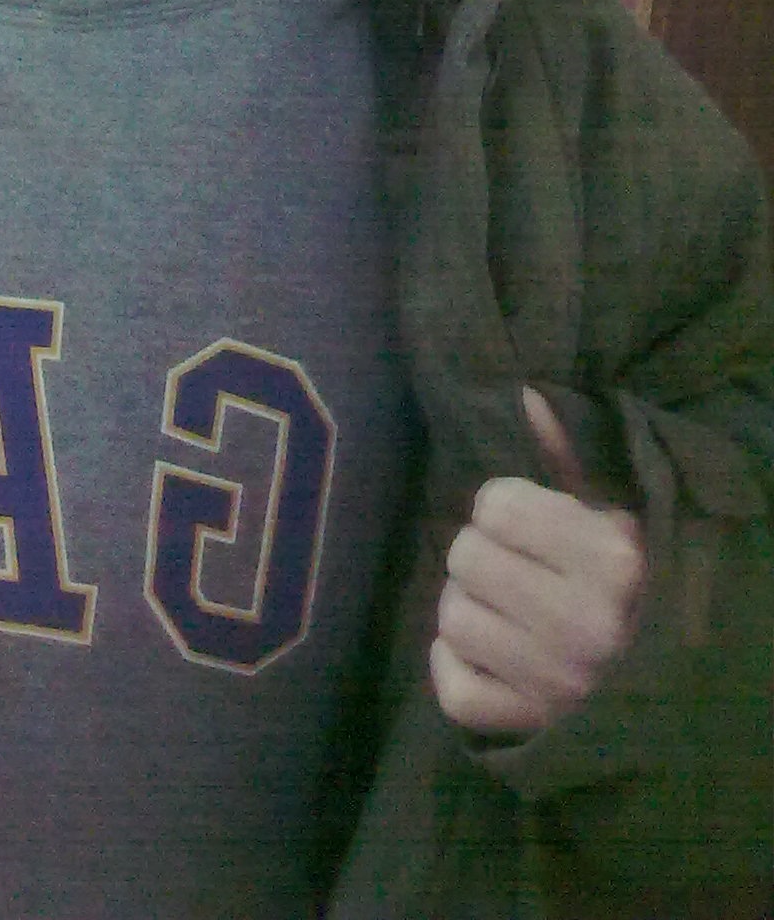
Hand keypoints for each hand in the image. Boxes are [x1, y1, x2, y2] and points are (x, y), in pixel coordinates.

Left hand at [430, 386, 645, 736]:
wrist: (670, 691)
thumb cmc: (634, 584)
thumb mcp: (615, 514)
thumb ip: (569, 456)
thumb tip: (524, 394)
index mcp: (613, 560)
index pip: (496, 506)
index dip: (502, 507)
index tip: (527, 522)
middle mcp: (587, 624)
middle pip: (465, 558)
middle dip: (480, 554)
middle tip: (511, 567)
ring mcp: (558, 684)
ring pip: (453, 620)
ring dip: (466, 608)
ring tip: (501, 608)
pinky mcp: (532, 730)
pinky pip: (454, 688)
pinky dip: (455, 666)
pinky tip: (486, 653)